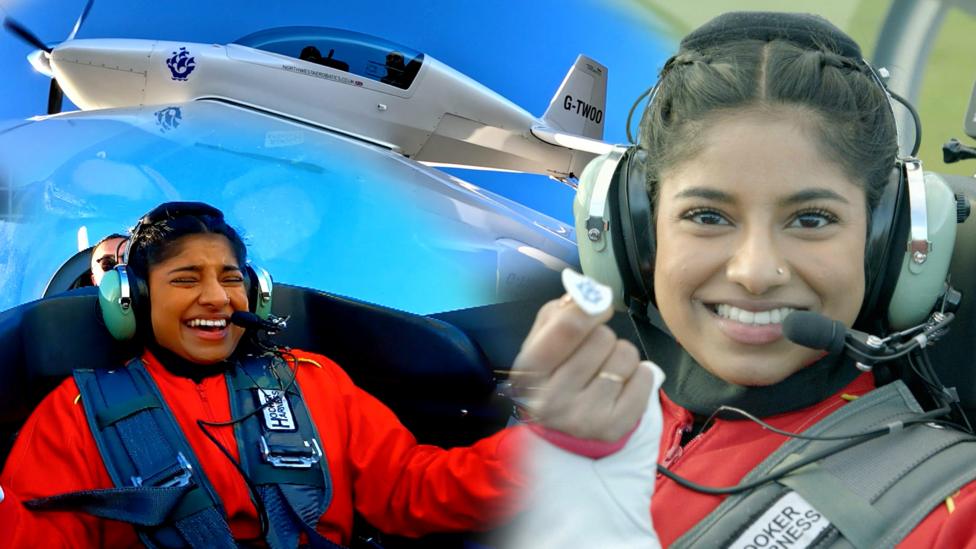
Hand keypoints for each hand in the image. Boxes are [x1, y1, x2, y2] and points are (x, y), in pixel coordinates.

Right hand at [512, 293, 656, 441]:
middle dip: (602, 337)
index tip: (598, 307)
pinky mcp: (614, 428)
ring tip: (606, 368)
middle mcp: (552, 399)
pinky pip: (645, 378)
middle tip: (593, 352)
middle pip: (602, 338)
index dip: (590, 308)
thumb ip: (560, 313)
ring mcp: (584, 417)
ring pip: (625, 355)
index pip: (568, 327)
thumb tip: (591, 294)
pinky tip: (621, 384)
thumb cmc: (553, 371)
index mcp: (529, 372)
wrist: (563, 425)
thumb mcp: (541, 340)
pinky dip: (639, 374)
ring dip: (620, 355)